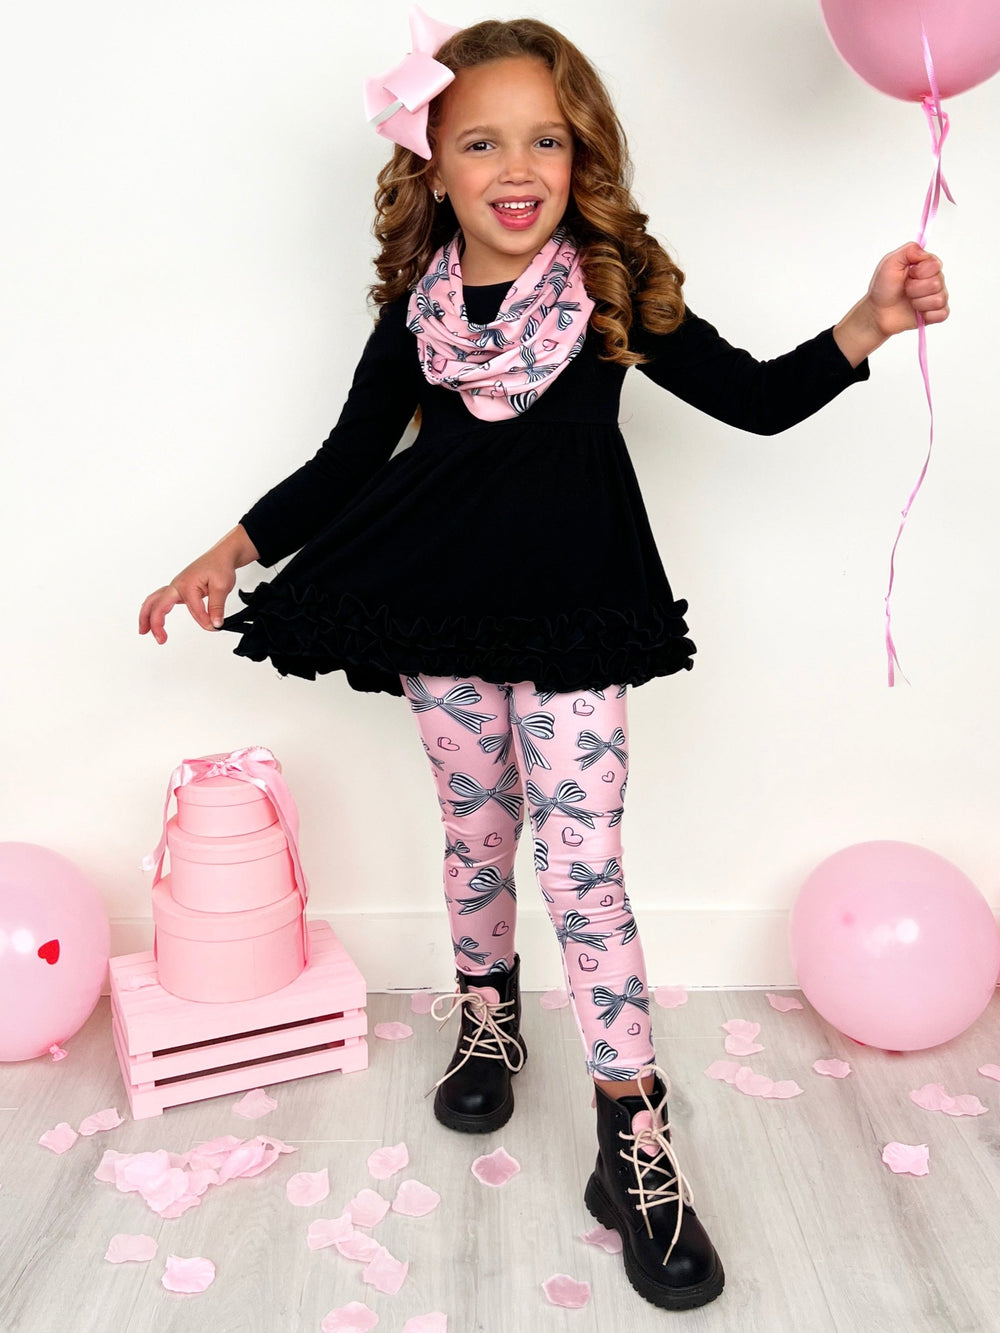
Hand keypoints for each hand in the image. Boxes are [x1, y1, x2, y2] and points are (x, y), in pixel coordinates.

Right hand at [139, 525, 257, 644]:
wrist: (221, 556)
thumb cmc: (219, 566)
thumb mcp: (222, 586)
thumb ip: (217, 607)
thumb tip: (215, 623)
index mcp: (186, 585)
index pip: (193, 609)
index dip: (204, 620)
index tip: (215, 626)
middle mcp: (177, 585)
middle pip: (157, 605)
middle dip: (155, 623)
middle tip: (160, 639)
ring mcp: (175, 587)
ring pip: (154, 601)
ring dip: (147, 616)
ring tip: (145, 631)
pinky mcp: (178, 590)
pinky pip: (161, 600)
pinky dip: (154, 610)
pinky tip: (155, 619)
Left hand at [866, 241, 949, 337]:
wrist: (877, 312)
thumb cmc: (883, 288)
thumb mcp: (890, 263)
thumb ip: (908, 250)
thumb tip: (923, 250)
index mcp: (926, 266)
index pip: (936, 265)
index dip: (919, 272)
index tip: (908, 274)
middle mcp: (935, 280)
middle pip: (937, 283)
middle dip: (915, 289)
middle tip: (905, 290)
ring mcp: (936, 297)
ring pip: (938, 300)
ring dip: (918, 302)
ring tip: (909, 301)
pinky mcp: (935, 314)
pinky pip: (942, 314)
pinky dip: (927, 315)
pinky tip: (917, 312)